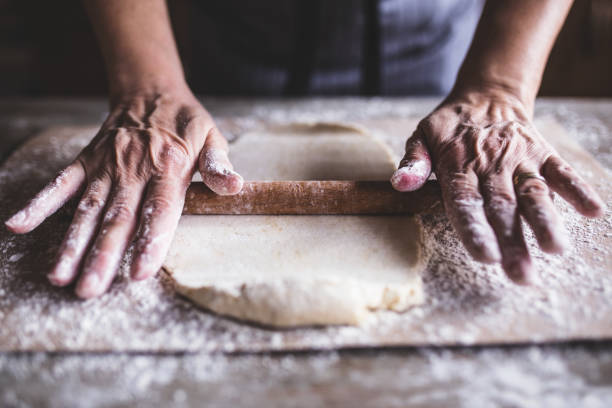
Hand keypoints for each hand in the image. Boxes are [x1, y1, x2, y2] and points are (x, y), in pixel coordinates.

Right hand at [5, 87, 242, 297]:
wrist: (151, 89)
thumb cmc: (186, 124)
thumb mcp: (212, 139)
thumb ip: (219, 166)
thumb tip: (237, 189)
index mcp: (169, 168)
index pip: (159, 211)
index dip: (149, 242)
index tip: (137, 273)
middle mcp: (134, 170)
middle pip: (117, 218)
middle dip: (102, 256)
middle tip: (89, 291)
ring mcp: (106, 166)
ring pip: (87, 209)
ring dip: (71, 243)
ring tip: (59, 276)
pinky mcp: (87, 160)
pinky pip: (61, 182)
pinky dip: (40, 203)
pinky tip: (18, 226)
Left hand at [391, 90, 604, 283]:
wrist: (486, 95)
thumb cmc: (449, 127)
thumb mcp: (422, 137)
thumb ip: (413, 162)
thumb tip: (400, 184)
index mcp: (458, 166)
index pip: (466, 202)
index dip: (475, 230)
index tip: (485, 257)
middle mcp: (491, 165)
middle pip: (503, 207)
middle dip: (512, 242)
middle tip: (521, 275)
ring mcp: (520, 159)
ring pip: (534, 192)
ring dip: (546, 221)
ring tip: (556, 249)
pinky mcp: (542, 153)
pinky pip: (562, 171)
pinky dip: (577, 189)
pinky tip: (592, 210)